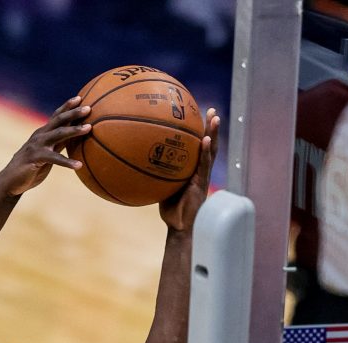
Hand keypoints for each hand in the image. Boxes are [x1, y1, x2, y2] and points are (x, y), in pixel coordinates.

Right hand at [0, 97, 90, 196]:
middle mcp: (40, 135)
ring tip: (89, 128)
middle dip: (74, 112)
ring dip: (74, 130)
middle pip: (59, 120)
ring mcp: (37, 145)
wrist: (11, 181)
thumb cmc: (32, 168)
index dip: (67, 106)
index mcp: (43, 133)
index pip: (56, 116)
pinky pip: (55, 159)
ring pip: (58, 134)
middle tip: (89, 108)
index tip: (80, 98)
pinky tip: (79, 165)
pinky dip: (67, 162)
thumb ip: (59, 144)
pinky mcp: (35, 158)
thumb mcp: (48, 153)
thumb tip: (76, 139)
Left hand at [159, 108, 219, 231]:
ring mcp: (203, 177)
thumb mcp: (160, 189)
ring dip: (214, 134)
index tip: (197, 115)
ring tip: (214, 117)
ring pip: (211, 151)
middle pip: (208, 145)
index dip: (200, 132)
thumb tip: (133, 162)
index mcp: (192, 170)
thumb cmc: (170, 211)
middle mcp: (200, 171)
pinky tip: (206, 140)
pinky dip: (205, 152)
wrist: (180, 228)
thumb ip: (154, 175)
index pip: (197, 147)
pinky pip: (204, 166)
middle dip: (211, 127)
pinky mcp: (202, 185)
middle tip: (212, 109)